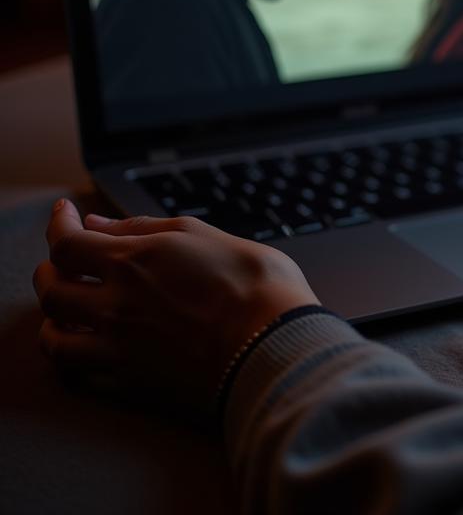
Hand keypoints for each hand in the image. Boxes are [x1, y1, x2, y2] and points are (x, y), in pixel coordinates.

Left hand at [33, 200, 319, 411]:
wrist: (275, 343)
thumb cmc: (254, 284)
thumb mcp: (203, 235)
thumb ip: (145, 228)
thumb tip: (99, 225)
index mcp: (133, 261)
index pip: (66, 242)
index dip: (57, 225)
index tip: (64, 214)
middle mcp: (115, 305)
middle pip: (51, 290)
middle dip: (49, 271)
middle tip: (60, 262)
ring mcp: (118, 348)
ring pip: (54, 339)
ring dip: (52, 320)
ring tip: (64, 311)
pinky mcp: (130, 384)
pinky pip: (78, 376)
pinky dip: (72, 359)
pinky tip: (84, 349)